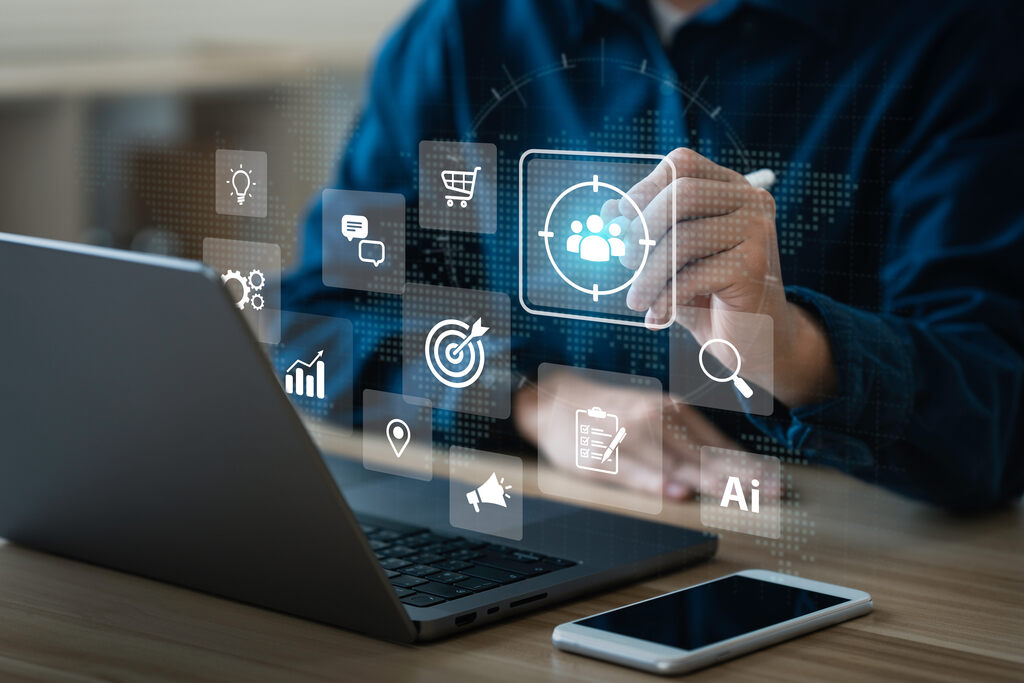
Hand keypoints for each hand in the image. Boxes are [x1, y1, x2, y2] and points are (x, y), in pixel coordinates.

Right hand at [513, 374, 773, 500]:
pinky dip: (654, 483)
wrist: (553, 401)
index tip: (775, 482)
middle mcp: (651, 421)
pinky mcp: (599, 459)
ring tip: (737, 496)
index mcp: (668, 409)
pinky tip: (675, 492)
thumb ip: (686, 435)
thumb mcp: (650, 411)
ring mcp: (624, 439)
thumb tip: (730, 461)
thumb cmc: (608, 412)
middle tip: (770, 493)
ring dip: (706, 483)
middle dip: (738, 477)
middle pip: (700, 456)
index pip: (714, 444)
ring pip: (671, 465)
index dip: (746, 466)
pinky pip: (631, 474)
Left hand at [608, 147, 836, 408]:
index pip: (681, 164)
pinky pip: (695, 274)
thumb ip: (644, 232)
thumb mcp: (669, 257)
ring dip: (649, 274)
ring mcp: (757, 229)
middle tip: (625, 261)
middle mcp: (749, 199)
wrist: (750, 335)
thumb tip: (609, 211)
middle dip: (643, 229)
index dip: (644, 188)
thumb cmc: (706, 292)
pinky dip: (667, 297)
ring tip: (636, 300)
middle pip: (682, 193)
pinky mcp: (755, 265)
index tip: (620, 221)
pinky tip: (657, 315)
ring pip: (685, 238)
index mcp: (728, 186)